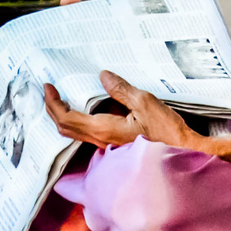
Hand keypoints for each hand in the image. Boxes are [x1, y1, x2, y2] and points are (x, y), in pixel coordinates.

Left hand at [45, 70, 206, 150]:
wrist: (182, 154)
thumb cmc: (167, 132)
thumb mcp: (145, 103)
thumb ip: (121, 89)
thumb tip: (103, 76)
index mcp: (103, 129)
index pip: (67, 117)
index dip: (53, 103)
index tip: (48, 87)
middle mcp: (100, 140)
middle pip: (65, 127)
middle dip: (52, 109)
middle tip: (50, 91)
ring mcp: (106, 145)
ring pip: (74, 132)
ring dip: (63, 116)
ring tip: (62, 97)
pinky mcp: (113, 144)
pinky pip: (87, 133)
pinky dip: (77, 120)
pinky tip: (85, 108)